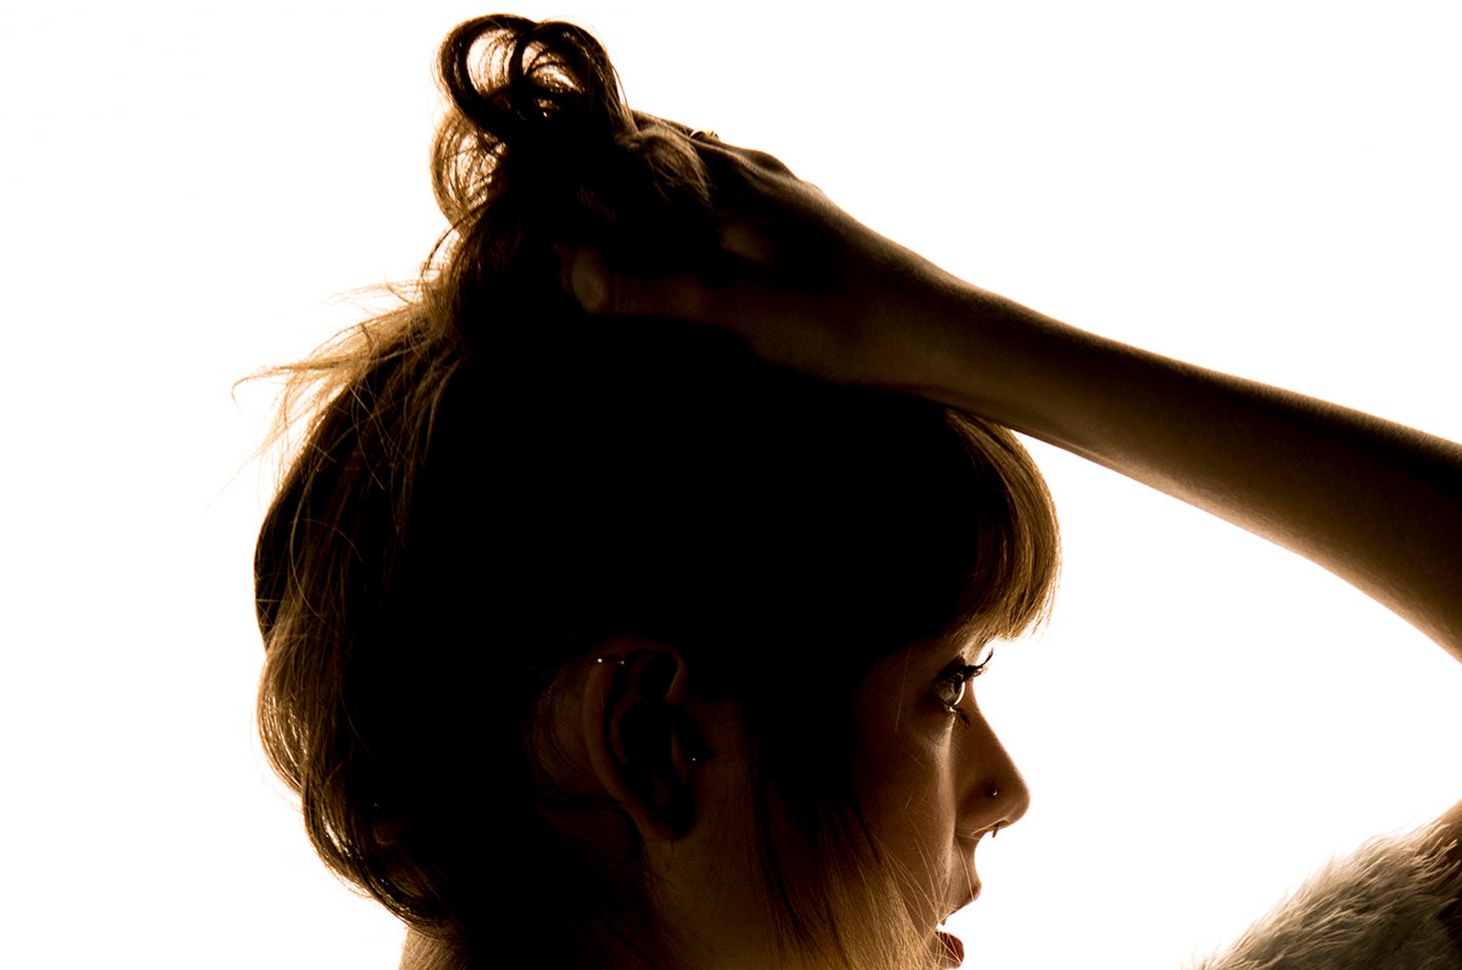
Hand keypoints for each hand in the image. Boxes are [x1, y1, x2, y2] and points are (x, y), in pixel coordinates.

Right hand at [557, 133, 973, 396]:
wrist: (938, 336)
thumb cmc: (841, 323)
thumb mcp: (736, 308)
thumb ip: (653, 285)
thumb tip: (567, 268)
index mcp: (726, 180)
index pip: (625, 140)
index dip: (571, 157)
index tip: (524, 184)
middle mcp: (751, 174)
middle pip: (655, 151)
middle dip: (602, 171)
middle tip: (549, 203)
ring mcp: (780, 199)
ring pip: (694, 173)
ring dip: (648, 190)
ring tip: (605, 221)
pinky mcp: (804, 232)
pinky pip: (729, 203)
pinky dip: (692, 213)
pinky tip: (695, 242)